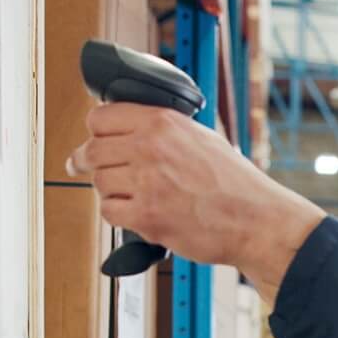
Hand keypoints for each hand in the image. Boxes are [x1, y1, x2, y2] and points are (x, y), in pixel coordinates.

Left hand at [67, 103, 324, 297]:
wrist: (256, 220)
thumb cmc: (236, 184)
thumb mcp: (202, 138)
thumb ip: (164, 131)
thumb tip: (133, 129)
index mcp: (162, 122)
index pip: (101, 117)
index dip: (96, 131)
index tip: (94, 140)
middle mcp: (151, 147)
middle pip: (92, 150)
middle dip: (87, 161)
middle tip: (81, 167)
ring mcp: (147, 182)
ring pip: (100, 183)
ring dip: (110, 191)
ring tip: (131, 196)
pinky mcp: (146, 216)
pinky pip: (109, 212)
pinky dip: (118, 215)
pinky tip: (137, 214)